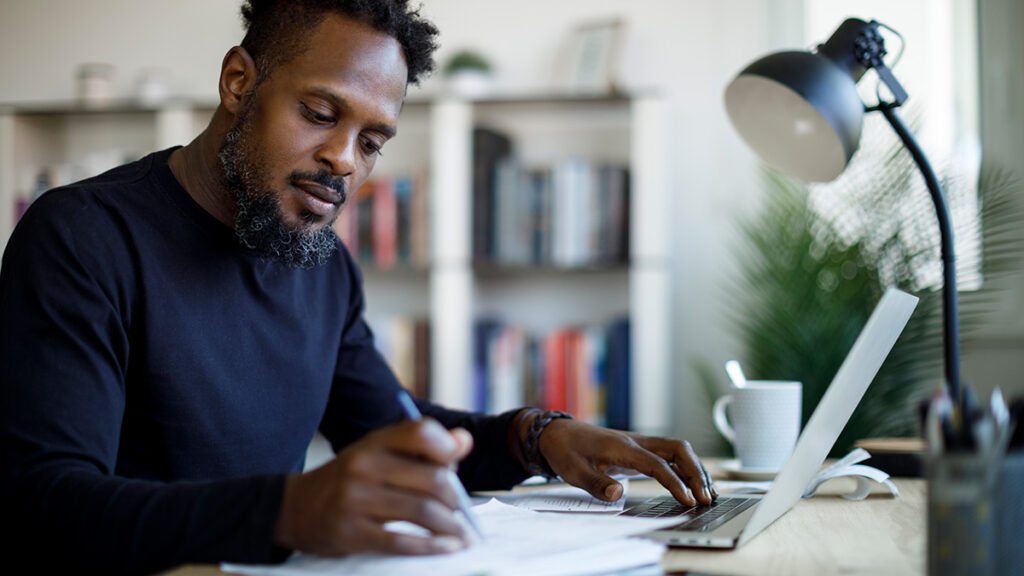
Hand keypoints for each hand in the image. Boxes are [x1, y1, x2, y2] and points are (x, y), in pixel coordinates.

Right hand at [273, 419, 473, 555]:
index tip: (457, 466)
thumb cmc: (350, 479)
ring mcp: (355, 500)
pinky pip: (401, 542)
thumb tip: (464, 441)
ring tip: (462, 535)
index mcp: (374, 442)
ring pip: (422, 511)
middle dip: (456, 500)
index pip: (420, 432)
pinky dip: (431, 547)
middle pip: (432, 479)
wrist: (295, 508)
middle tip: (464, 513)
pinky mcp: (351, 532)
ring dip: (451, 526)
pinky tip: (447, 548)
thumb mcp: (378, 453)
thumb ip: (421, 448)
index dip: (447, 447)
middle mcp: (364, 466)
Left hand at [537, 419, 716, 505]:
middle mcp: (636, 441)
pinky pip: (670, 455)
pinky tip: (693, 484)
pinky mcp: (640, 449)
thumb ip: (596, 483)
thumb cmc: (566, 451)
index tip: (688, 500)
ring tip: (708, 494)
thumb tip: (618, 494)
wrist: (558, 433)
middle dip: (696, 472)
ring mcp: (640, 443)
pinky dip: (686, 467)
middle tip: (706, 498)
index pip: (657, 463)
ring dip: (695, 469)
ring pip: (678, 449)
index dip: (675, 481)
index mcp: (622, 446)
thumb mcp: (573, 470)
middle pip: (677, 449)